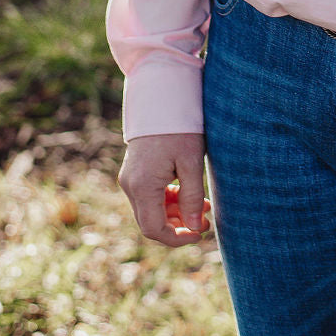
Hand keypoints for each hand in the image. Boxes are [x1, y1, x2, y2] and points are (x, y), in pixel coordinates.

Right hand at [118, 133, 210, 247]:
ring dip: (175, 213)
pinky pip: (149, 197)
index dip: (177, 238)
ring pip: (151, 210)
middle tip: (205, 219)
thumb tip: (194, 227)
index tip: (199, 233)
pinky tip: (188, 194)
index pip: (154, 229)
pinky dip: (168, 201)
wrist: (161, 98)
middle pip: (151, 222)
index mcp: (142, 186)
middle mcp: (130, 185)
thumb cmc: (179, 127)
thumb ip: (192, 197)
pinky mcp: (135, 172)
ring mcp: (130, 179)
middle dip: (178, 225)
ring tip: (202, 206)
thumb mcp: (191, 162)